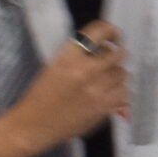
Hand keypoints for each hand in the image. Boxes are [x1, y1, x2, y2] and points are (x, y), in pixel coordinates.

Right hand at [4, 19, 128, 152]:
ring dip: (117, 75)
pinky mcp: (104, 107)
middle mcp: (85, 69)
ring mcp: (97, 89)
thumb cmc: (41, 96)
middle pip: (118, 54)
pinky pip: (124, 92)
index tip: (115, 35)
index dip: (111, 30)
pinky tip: (108, 95)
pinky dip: (119, 92)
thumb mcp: (55, 67)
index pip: (99, 32)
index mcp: (69, 56)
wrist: (33, 125)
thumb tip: (104, 49)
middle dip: (117, 55)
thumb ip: (79, 56)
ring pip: (123, 73)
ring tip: (106, 81)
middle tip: (111, 60)